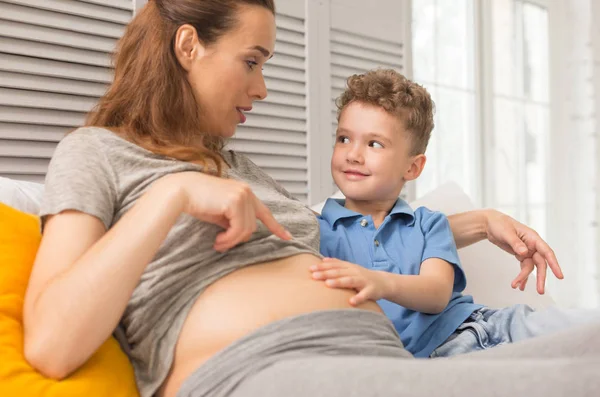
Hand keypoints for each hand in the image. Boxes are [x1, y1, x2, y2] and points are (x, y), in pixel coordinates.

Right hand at [166, 172, 291, 251]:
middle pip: (252, 226)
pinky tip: (218, 240)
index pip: (264, 212)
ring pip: (247, 230)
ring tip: (217, 243)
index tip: (288, 237)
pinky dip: (229, 239)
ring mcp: (243, 195)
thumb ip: (233, 220)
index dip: (276, 226)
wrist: (180, 192)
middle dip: (237, 239)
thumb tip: (241, 235)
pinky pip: (238, 229)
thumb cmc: (196, 201)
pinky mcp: (236, 201)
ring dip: (231, 241)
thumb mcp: (219, 213)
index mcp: (244, 192)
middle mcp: (246, 191)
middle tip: (220, 244)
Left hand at [310, 258, 388, 305]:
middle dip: (326, 274)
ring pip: (350, 281)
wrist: (383, 282)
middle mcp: (355, 272)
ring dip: (339, 282)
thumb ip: (338, 264)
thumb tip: (323, 260)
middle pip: (339, 272)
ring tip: (328, 284)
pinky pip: (364, 295)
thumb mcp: (351, 268)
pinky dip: (358, 298)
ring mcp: (363, 281)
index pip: (334, 265)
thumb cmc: (362, 276)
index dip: (322, 267)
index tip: (310, 269)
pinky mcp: (371, 291)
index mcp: (349, 267)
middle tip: (313, 276)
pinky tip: (351, 302)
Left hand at [484, 209, 562, 293]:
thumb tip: (524, 252)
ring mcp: (527, 251)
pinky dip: (521, 276)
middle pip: (540, 264)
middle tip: (540, 291)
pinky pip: (524, 267)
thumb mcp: (506, 233)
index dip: (554, 264)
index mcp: (533, 238)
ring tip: (515, 286)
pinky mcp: (520, 255)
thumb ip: (516, 243)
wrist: (490, 224)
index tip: (560, 276)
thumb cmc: (500, 224)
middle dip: (540, 277)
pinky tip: (519, 286)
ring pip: (530, 267)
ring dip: (524, 278)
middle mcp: (532, 245)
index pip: (547, 252)